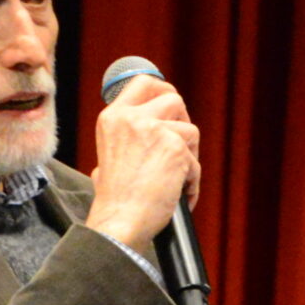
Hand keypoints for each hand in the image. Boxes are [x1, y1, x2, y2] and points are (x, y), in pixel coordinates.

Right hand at [84, 73, 200, 253]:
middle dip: (183, 122)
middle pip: (173, 100)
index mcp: (113, 117)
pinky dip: (192, 181)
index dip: (162, 89)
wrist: (120, 220)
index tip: (171, 103)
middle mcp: (133, 118)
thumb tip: (154, 130)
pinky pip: (195, 161)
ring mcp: (155, 131)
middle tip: (181, 146)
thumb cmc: (115, 199)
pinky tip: (180, 195)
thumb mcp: (109, 155)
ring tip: (177, 179)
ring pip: (190, 131)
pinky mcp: (175, 149)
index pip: (143, 83)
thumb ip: (129, 136)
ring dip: (190, 155)